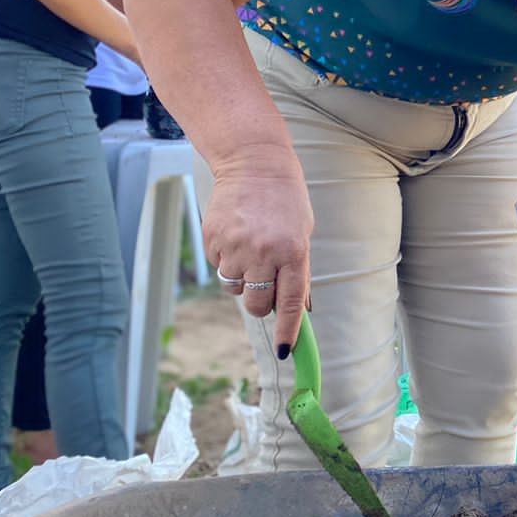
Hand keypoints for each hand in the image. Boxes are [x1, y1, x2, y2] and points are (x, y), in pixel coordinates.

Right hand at [204, 145, 313, 354]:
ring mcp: (235, 246)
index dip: (288, 330)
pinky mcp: (213, 239)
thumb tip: (297, 310)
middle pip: (255, 304)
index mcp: (293, 252)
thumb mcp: (303, 234)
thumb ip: (298, 272)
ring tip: (251, 247)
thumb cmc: (286, 202)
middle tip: (264, 283)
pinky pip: (218, 266)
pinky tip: (236, 235)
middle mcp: (264, 252)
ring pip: (233, 287)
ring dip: (242, 277)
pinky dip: (227, 259)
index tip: (287, 352)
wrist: (254, 164)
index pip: (290, 302)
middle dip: (259, 303)